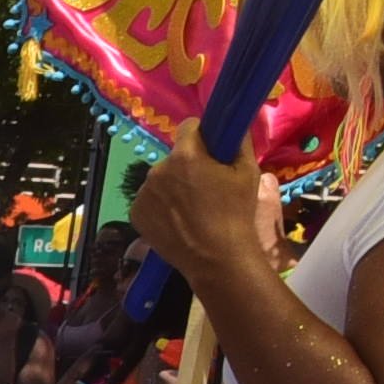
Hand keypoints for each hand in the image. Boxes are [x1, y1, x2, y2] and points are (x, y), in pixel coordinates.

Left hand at [132, 133, 274, 292]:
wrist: (215, 257)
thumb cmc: (236, 213)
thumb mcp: (248, 172)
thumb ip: (238, 142)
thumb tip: (234, 125)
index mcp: (185, 156)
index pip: (188, 127)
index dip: (202, 134)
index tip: (211, 148)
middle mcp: (157, 170)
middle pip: (175, 156)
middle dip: (189, 164)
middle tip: (206, 185)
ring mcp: (142, 193)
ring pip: (161, 178)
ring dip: (173, 185)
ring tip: (192, 207)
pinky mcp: (135, 213)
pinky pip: (150, 199)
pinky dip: (161, 204)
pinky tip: (177, 219)